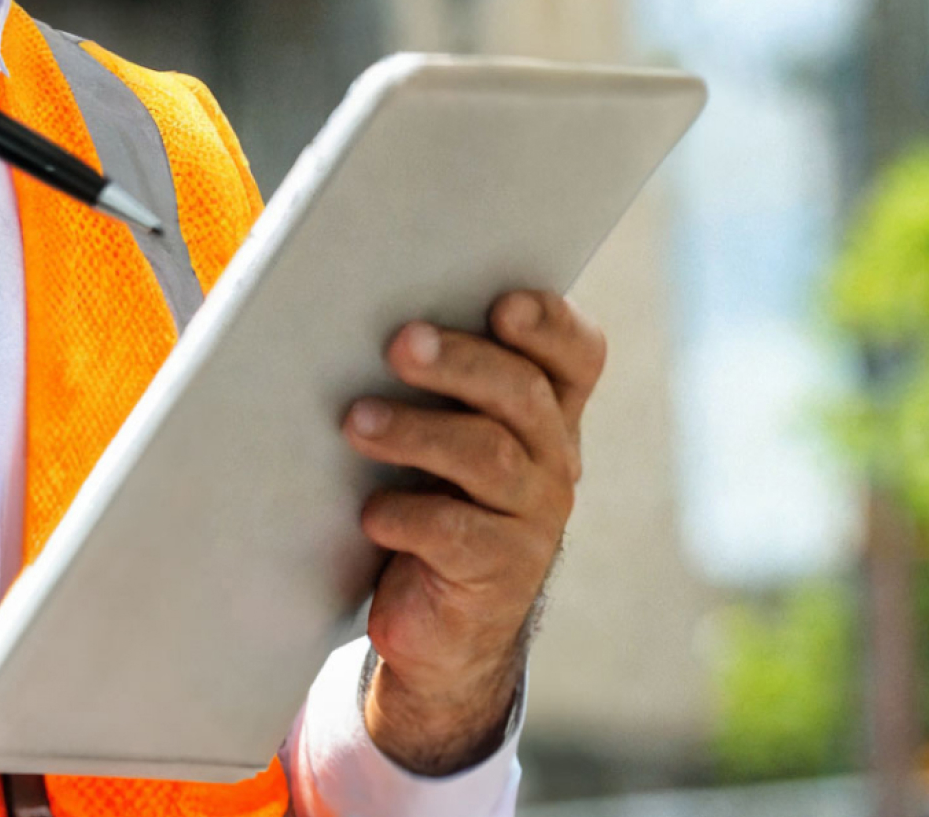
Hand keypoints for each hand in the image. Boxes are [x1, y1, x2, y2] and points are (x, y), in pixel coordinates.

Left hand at [338, 290, 605, 772]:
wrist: (438, 624)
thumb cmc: (428, 501)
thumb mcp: (440, 437)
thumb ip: (429, 380)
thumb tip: (351, 311)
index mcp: (546, 414)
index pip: (577, 356)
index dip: (550, 325)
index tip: (505, 305)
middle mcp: (553, 461)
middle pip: (522, 394)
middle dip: (460, 363)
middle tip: (400, 344)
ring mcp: (532, 520)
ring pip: (488, 457)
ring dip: (417, 432)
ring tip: (356, 423)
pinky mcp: (497, 574)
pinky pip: (456, 533)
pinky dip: (406, 515)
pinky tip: (370, 513)